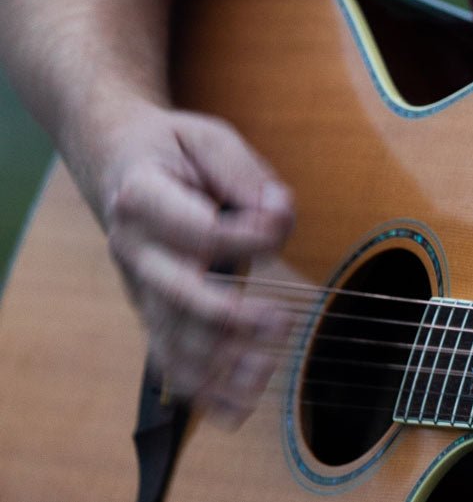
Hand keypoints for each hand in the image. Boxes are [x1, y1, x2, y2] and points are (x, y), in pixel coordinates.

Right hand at [95, 104, 294, 424]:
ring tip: (265, 371)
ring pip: (172, 337)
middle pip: (176, 295)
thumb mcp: (210, 138)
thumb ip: (246, 174)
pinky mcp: (152, 309)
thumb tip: (279, 213)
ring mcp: (138, 285)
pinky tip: (239, 406)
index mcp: (141, 198)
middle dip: (229, 315)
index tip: (280, 225)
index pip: (195, 229)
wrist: (120, 160)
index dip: (244, 234)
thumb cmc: (174, 148)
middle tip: (280, 323)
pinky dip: (202, 388)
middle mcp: (132, 249)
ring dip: (219, 362)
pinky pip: (170, 358)